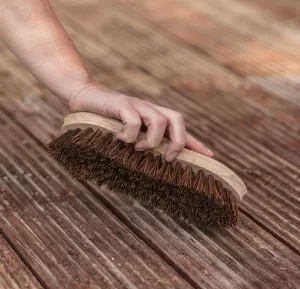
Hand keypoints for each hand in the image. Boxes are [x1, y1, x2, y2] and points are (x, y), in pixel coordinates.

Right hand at [69, 82, 213, 160]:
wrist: (86, 95)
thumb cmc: (109, 118)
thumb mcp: (129, 131)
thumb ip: (141, 141)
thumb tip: (154, 160)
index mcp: (154, 116)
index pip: (180, 128)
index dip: (195, 143)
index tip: (210, 157)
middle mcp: (150, 109)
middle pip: (177, 119)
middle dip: (178, 141)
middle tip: (169, 158)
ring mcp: (136, 105)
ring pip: (158, 120)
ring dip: (151, 140)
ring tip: (139, 148)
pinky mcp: (121, 103)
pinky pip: (133, 119)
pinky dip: (129, 134)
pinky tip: (121, 138)